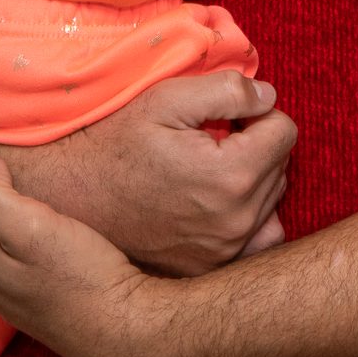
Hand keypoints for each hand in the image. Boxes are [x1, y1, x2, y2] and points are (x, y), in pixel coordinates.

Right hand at [6, 70, 294, 275]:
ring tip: (205, 169)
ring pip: (271, 198)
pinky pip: (259, 238)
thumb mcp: (168, 99)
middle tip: (208, 141)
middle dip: (254, 145)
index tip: (221, 118)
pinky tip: (216, 203)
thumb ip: (230, 90)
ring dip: (251, 179)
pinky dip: (248, 217)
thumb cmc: (118, 142)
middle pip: (280, 165)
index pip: (285, 130)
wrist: (72, 196)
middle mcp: (236, 221)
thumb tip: (269, 98)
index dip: (255, 114)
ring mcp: (225, 250)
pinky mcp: (211, 267)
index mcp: (232, 175)